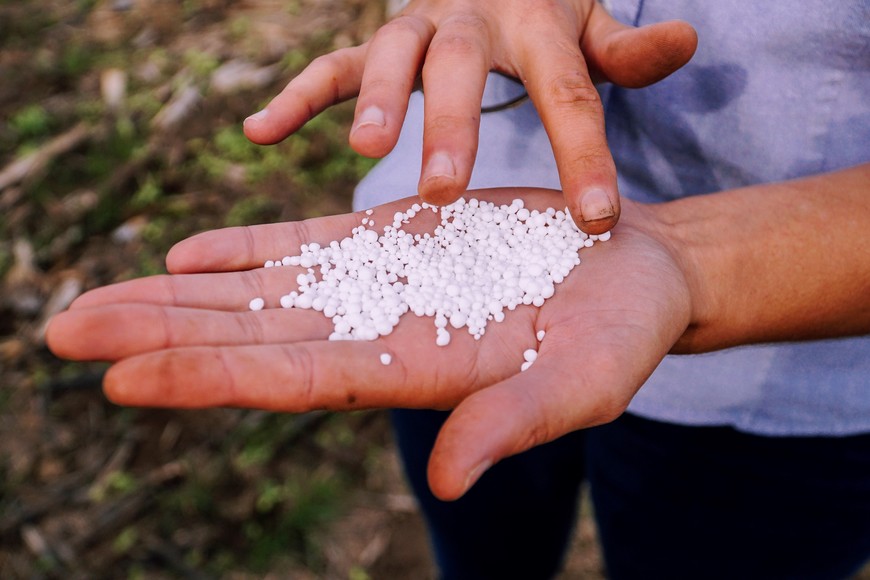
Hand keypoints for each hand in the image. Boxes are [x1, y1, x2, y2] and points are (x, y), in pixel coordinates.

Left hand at [47, 189, 693, 498]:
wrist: (630, 266)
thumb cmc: (620, 335)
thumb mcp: (581, 383)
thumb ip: (510, 423)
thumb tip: (444, 484)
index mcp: (414, 375)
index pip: (291, 382)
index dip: (207, 378)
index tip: (121, 376)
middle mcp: (378, 335)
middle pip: (249, 338)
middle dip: (158, 335)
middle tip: (60, 329)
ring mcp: (379, 286)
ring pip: (259, 291)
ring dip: (177, 293)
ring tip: (93, 298)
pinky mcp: (392, 240)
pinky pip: (304, 245)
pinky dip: (244, 247)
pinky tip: (188, 251)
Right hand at [243, 1, 696, 232]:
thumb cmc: (552, 20)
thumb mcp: (593, 29)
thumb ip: (629, 48)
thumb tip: (687, 39)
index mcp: (538, 26)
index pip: (568, 93)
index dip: (583, 153)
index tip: (596, 220)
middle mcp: (472, 21)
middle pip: (461, 71)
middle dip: (451, 128)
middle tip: (445, 192)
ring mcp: (417, 29)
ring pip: (389, 57)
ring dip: (373, 101)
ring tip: (365, 150)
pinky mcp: (377, 44)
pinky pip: (330, 66)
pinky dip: (295, 97)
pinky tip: (257, 134)